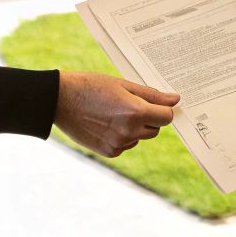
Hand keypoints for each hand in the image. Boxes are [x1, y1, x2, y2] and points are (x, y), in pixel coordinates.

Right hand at [54, 71, 178, 156]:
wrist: (60, 100)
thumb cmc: (92, 86)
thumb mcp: (123, 85)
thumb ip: (151, 95)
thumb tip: (175, 100)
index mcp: (136, 112)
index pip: (167, 117)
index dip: (162, 109)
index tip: (155, 103)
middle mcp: (129, 132)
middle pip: (155, 129)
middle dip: (149, 117)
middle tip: (129, 104)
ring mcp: (118, 144)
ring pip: (140, 138)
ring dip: (135, 128)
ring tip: (114, 112)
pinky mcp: (109, 152)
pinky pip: (126, 145)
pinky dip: (122, 136)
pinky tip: (106, 123)